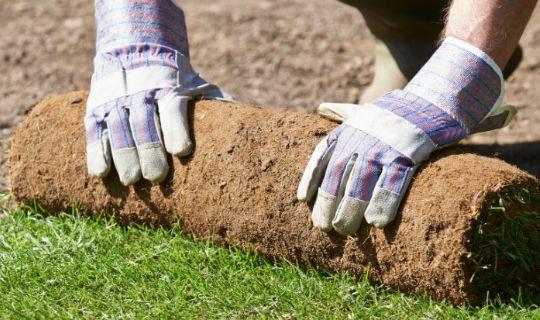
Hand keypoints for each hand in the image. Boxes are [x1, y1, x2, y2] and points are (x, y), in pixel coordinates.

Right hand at [85, 0, 230, 184]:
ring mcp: (117, 101)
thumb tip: (246, 122)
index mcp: (170, 89)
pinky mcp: (98, 109)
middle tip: (155, 177)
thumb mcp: (198, 84)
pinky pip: (95, 132)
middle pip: (144, 125)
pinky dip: (96, 152)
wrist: (137, 49)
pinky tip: (100, 174)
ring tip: (132, 181)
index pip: (172, 109)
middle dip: (149, 151)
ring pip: (118, 130)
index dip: (176, 130)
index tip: (181, 151)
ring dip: (124, 156)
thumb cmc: (176, 79)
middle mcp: (141, 94)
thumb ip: (216, 103)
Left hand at [298, 37, 513, 235]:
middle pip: (338, 173)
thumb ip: (342, 112)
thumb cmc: (395, 113)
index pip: (322, 153)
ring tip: (343, 230)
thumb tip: (322, 107)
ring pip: (361, 181)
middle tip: (324, 227)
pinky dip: (383, 202)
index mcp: (349, 128)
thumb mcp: (366, 109)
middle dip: (328, 201)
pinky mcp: (408, 153)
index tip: (301, 198)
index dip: (311, 177)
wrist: (434, 102)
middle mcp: (362, 137)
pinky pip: (393, 182)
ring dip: (350, 208)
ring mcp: (384, 145)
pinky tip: (376, 222)